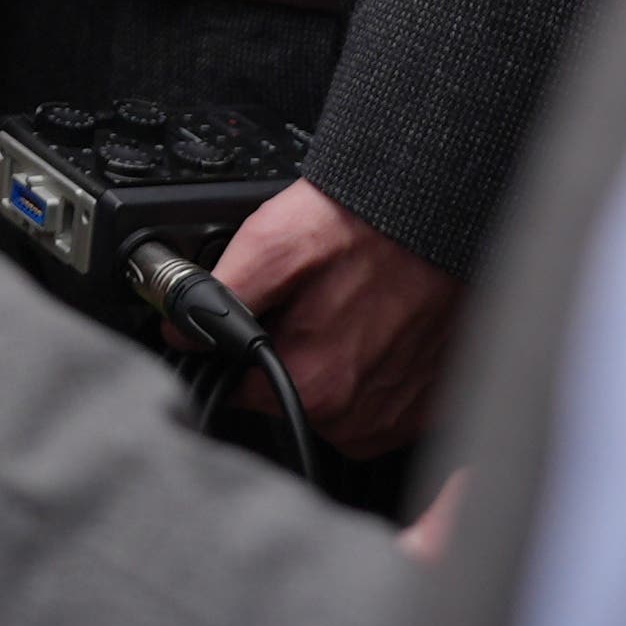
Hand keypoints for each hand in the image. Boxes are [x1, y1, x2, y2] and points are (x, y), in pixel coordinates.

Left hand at [209, 181, 462, 458]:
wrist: (446, 209)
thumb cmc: (366, 223)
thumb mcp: (270, 244)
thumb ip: (215, 296)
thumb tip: (179, 330)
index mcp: (314, 385)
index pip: (242, 388)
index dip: (238, 347)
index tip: (259, 316)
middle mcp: (359, 417)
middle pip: (291, 395)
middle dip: (288, 352)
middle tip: (314, 298)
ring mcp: (399, 415)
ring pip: (337, 403)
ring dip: (335, 364)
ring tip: (352, 307)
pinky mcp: (429, 405)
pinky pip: (383, 402)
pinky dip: (376, 370)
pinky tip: (382, 326)